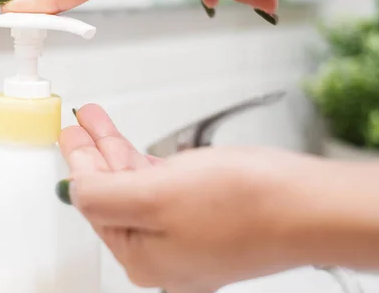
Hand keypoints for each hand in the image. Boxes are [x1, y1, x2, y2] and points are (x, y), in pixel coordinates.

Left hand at [58, 104, 378, 291]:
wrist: (311, 206)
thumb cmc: (245, 204)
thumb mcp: (155, 197)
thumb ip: (103, 196)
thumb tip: (75, 190)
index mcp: (143, 257)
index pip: (96, 205)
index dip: (79, 165)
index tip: (68, 137)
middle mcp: (163, 254)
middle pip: (115, 196)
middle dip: (95, 155)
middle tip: (79, 127)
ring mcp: (187, 236)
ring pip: (139, 187)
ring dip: (117, 151)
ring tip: (98, 122)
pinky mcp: (209, 217)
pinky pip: (165, 186)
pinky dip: (145, 160)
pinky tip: (135, 144)